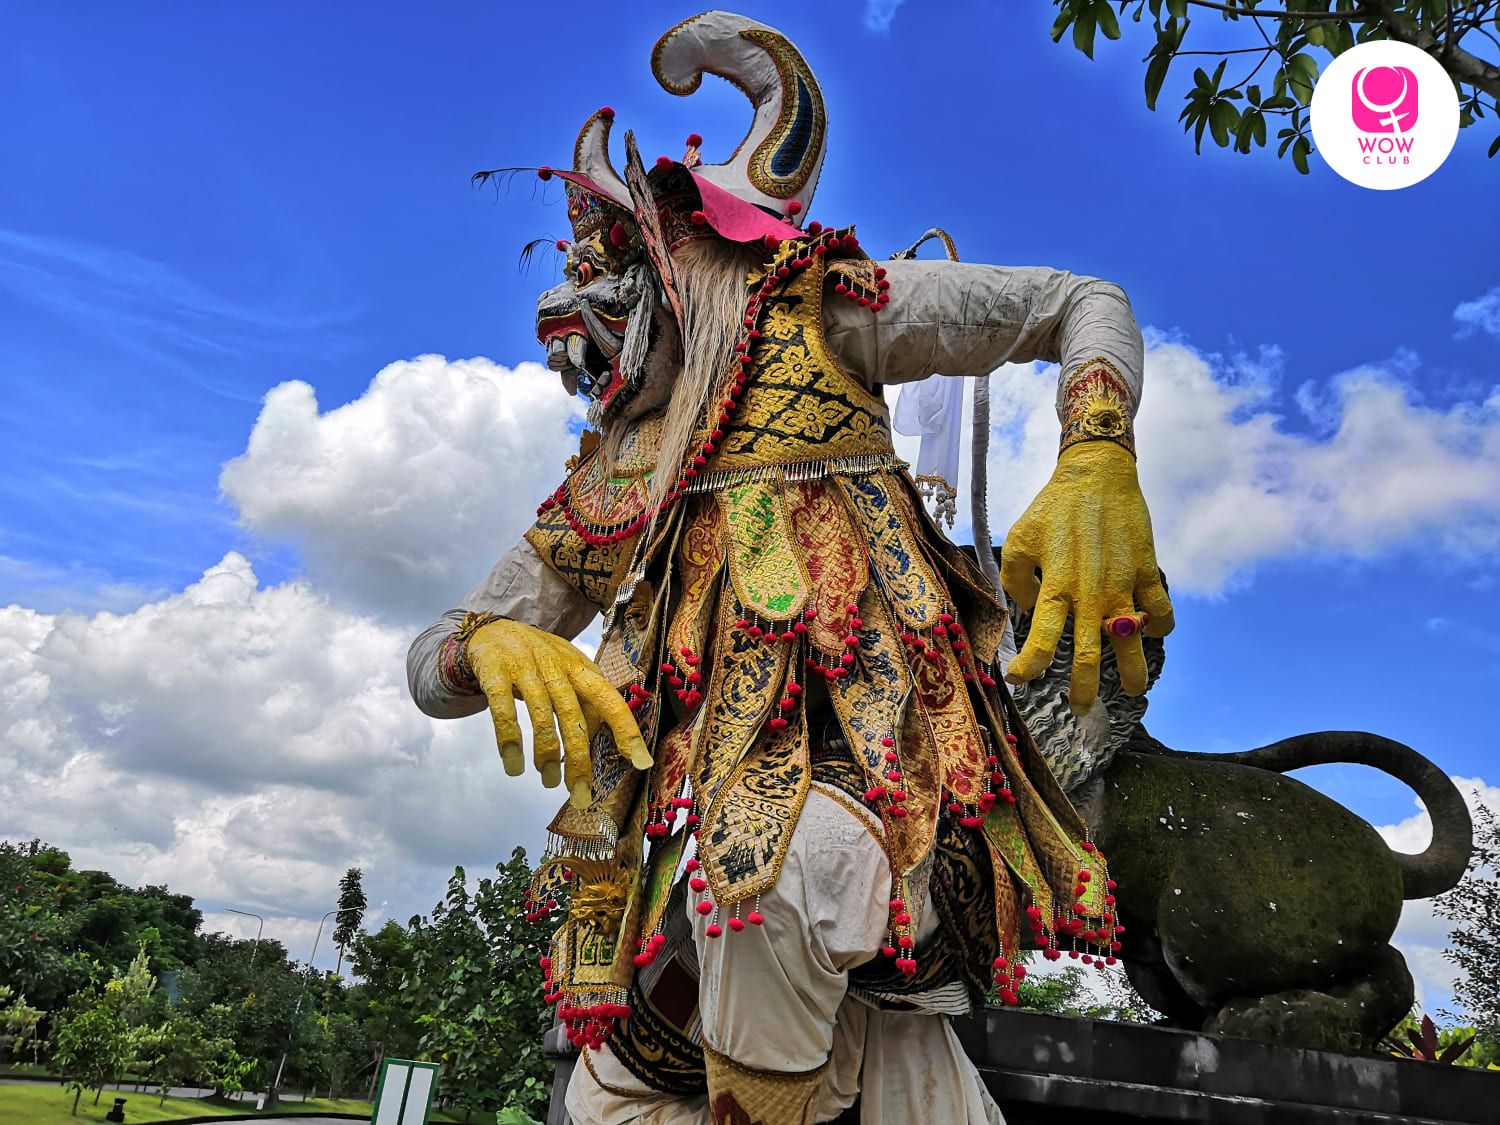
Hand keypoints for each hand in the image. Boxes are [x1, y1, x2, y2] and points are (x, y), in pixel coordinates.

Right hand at [464, 619, 651, 807]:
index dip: (626, 730)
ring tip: (548, 782)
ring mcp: (525, 667)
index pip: (610, 700)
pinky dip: (510, 742)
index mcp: (580, 668)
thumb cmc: (538, 659)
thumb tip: (601, 747)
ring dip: (547, 755)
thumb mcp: (567, 672)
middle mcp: (556, 666)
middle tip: (581, 795)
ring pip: (542, 716)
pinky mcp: (495, 672)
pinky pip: (504, 711)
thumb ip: (584, 703)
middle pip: (575, 716)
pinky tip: (513, 765)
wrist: (492, 629)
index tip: (641, 763)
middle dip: (579, 760)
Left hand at [1000, 441, 1173, 711]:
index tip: (1019, 678)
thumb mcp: (1018, 540)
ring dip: (1132, 670)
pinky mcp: (1148, 571)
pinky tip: (1152, 632)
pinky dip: (1160, 626)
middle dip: (1082, 688)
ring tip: (1131, 688)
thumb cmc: (1052, 508)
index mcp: (1056, 586)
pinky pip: (1161, 610)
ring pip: (1131, 642)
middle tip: (1080, 709)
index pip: (1042, 638)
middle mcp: (1091, 593)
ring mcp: (1124, 585)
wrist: (1097, 476)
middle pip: (1087, 654)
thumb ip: (1017, 580)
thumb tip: (1032, 611)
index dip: (1030, 664)